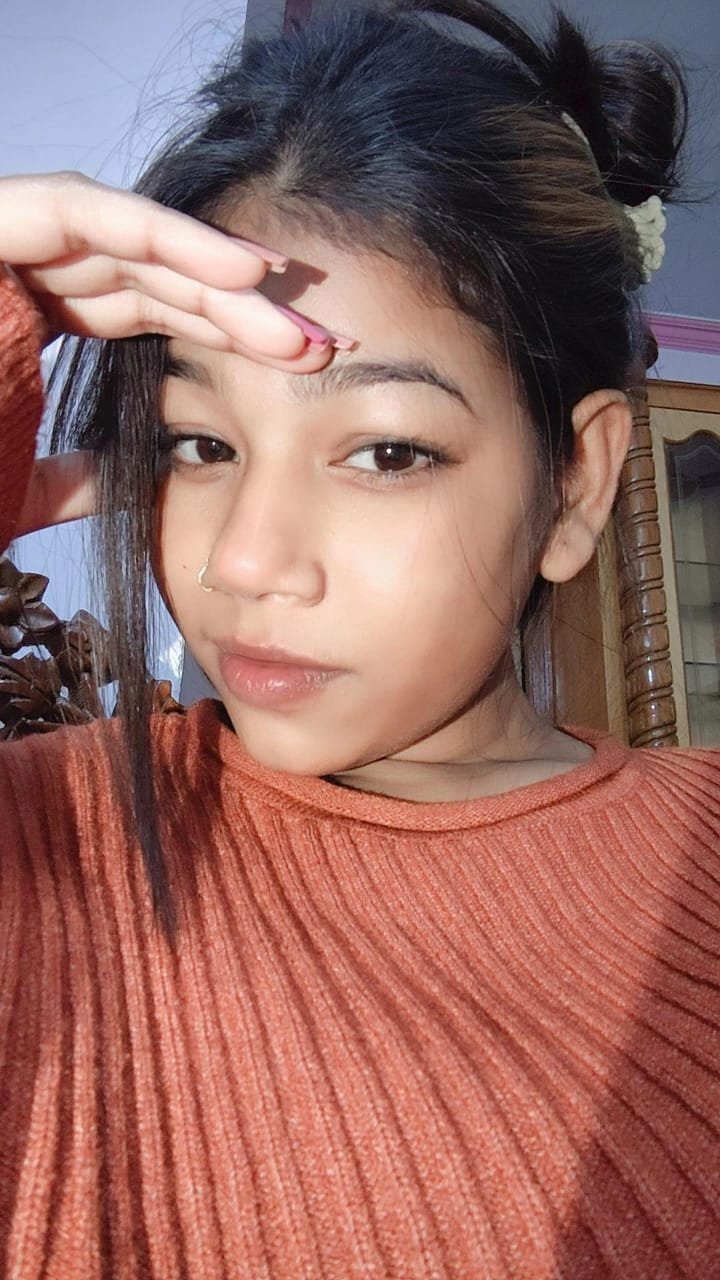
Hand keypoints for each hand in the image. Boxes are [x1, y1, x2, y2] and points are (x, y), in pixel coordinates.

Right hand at [2, 172, 353, 537]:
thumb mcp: (12, 480)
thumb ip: (66, 482)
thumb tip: (119, 491)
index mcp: (44, 324)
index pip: (154, 316)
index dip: (229, 340)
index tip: (301, 372)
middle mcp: (40, 278)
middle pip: (164, 280)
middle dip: (250, 314)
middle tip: (325, 346)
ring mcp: (16, 246)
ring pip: (145, 247)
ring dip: (229, 281)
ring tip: (298, 325)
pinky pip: (94, 216)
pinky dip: (170, 237)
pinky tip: (243, 272)